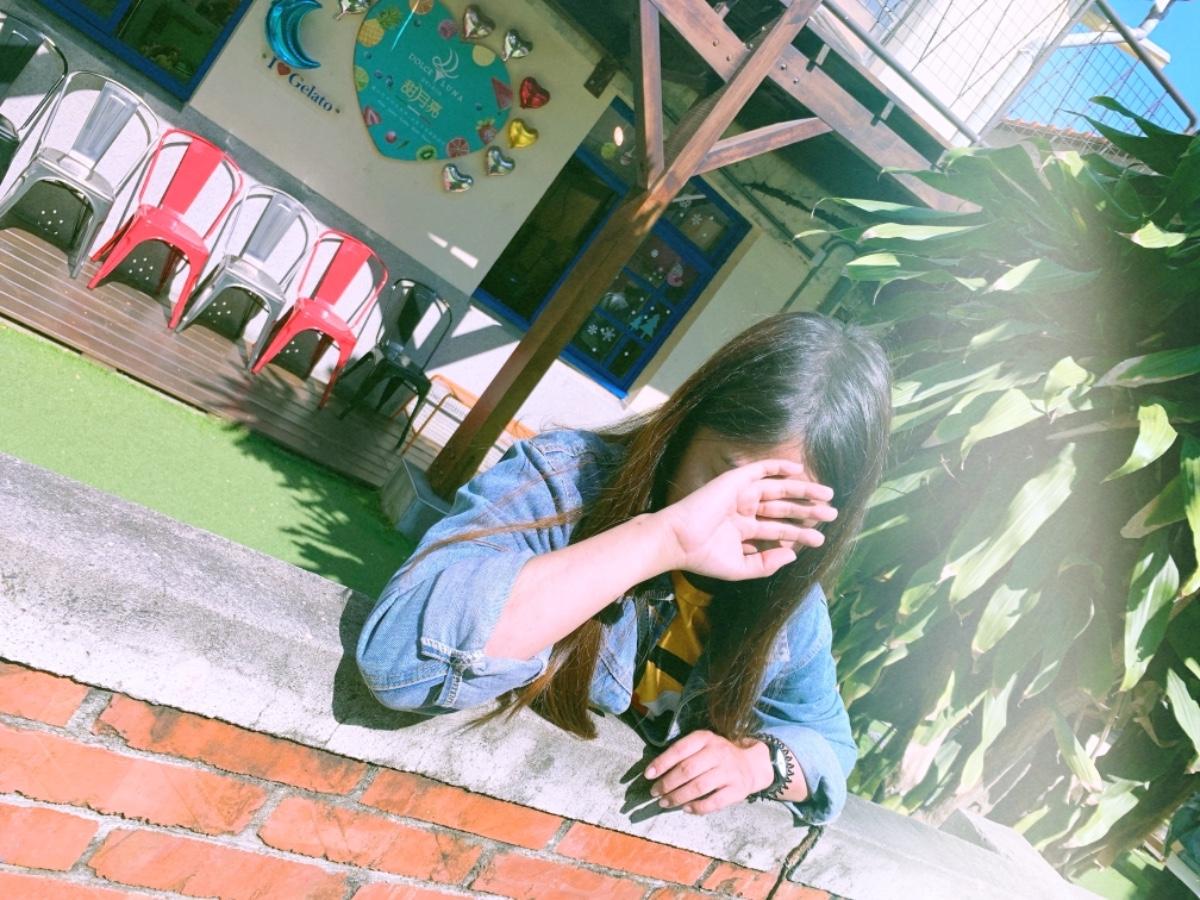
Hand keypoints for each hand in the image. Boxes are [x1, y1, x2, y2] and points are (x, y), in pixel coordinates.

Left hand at [643, 730, 772, 814]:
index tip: (648, 775)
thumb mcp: (702, 745)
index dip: (662, 762)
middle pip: (687, 769)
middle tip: (654, 792)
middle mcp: (718, 753)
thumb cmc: (717, 755)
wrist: (751, 764)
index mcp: (706, 738)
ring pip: (699, 787)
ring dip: (678, 797)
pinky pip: (714, 802)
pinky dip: (697, 808)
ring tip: (664, 802)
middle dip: (667, 783)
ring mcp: (729, 772)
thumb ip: (682, 754)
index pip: (680, 749)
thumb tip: (655, 771)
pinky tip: (685, 809)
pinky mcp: (737, 791)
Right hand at [651, 459, 835, 580]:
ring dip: (802, 491)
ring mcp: (740, 495)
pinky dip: (779, 467)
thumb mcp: (740, 568)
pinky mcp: (735, 481)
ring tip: (827, 496)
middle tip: (832, 514)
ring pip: (778, 490)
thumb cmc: (703, 558)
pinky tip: (800, 471)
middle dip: (808, 511)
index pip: (777, 530)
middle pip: (783, 509)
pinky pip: (761, 469)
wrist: (679, 541)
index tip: (819, 539)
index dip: (799, 534)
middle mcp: (744, 511)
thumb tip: (793, 554)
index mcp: (743, 531)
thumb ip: (767, 563)